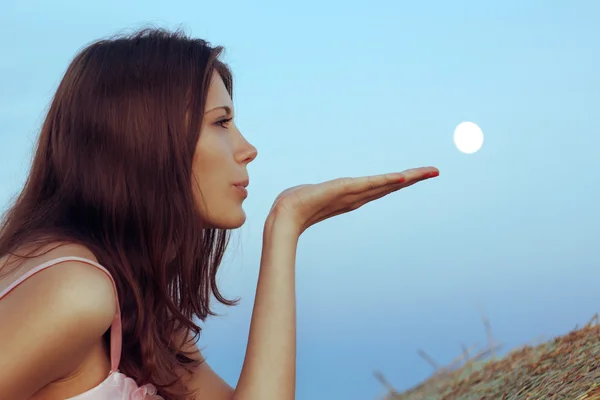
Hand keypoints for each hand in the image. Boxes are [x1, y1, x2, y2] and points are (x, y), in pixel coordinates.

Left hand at [268, 166, 438, 234]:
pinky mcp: (344, 190)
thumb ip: (315, 193)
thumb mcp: (311, 194)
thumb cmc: (294, 205)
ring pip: (385, 184)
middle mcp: (357, 197)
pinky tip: (400, 177)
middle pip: (390, 185)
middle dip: (413, 178)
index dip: (399, 181)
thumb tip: (308, 191)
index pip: (380, 186)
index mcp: (352, 196)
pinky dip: (385, 181)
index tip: (415, 175)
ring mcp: (352, 195)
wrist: (284, 215)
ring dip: (407, 178)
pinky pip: (368, 184)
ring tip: (428, 171)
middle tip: (435, 170)